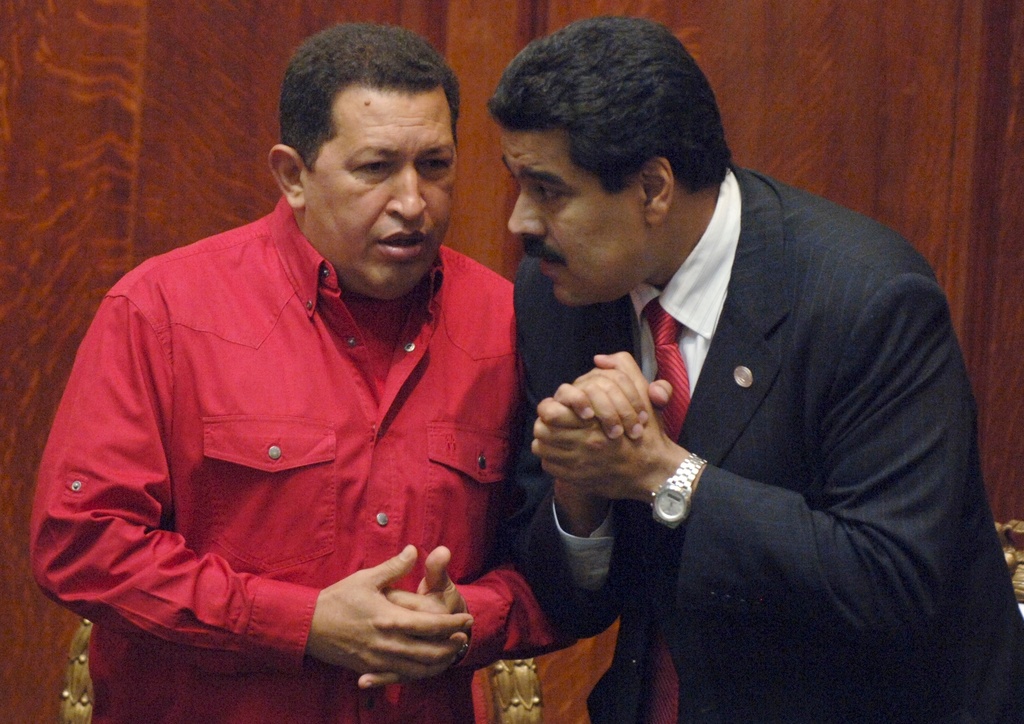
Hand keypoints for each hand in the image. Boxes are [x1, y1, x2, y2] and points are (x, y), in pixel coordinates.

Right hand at [305, 545, 472, 686]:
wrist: (307, 625)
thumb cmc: (338, 599)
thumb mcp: (366, 578)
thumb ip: (394, 567)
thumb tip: (414, 550)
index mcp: (390, 619)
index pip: (430, 625)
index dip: (452, 623)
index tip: (466, 618)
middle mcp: (387, 643)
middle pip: (429, 652)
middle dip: (450, 646)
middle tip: (464, 638)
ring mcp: (378, 660)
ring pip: (417, 669)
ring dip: (438, 663)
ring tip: (450, 654)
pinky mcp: (369, 669)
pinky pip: (399, 677)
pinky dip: (416, 675)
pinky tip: (424, 670)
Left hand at [533, 353, 685, 502]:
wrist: (653, 472)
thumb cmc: (647, 433)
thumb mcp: (642, 395)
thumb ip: (623, 368)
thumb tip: (599, 359)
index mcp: (592, 421)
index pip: (548, 410)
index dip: (552, 407)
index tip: (561, 408)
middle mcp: (581, 443)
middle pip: (541, 429)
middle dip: (546, 424)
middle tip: (554, 422)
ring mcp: (577, 464)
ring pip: (542, 448)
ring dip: (547, 441)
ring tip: (556, 436)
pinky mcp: (575, 479)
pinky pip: (549, 466)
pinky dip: (552, 459)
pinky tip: (564, 454)